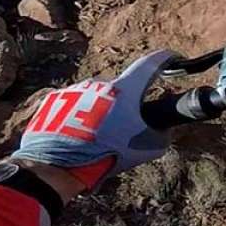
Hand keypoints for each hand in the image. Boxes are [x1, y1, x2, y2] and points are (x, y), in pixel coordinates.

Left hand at [11, 51, 176, 191]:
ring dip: (100, 110)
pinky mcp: (53, 101)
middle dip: (126, 103)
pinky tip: (77, 136)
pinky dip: (78, 116)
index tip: (172, 57)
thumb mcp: (146, 149)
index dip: (165, 59)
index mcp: (125, 88)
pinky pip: (73, 105)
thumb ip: (162, 135)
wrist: (57, 167)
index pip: (150, 64)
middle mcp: (100, 82)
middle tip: (125, 126)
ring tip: (97, 137)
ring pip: (95, 97)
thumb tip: (164, 130)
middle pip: (121, 87)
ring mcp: (74, 90)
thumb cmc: (105, 153)